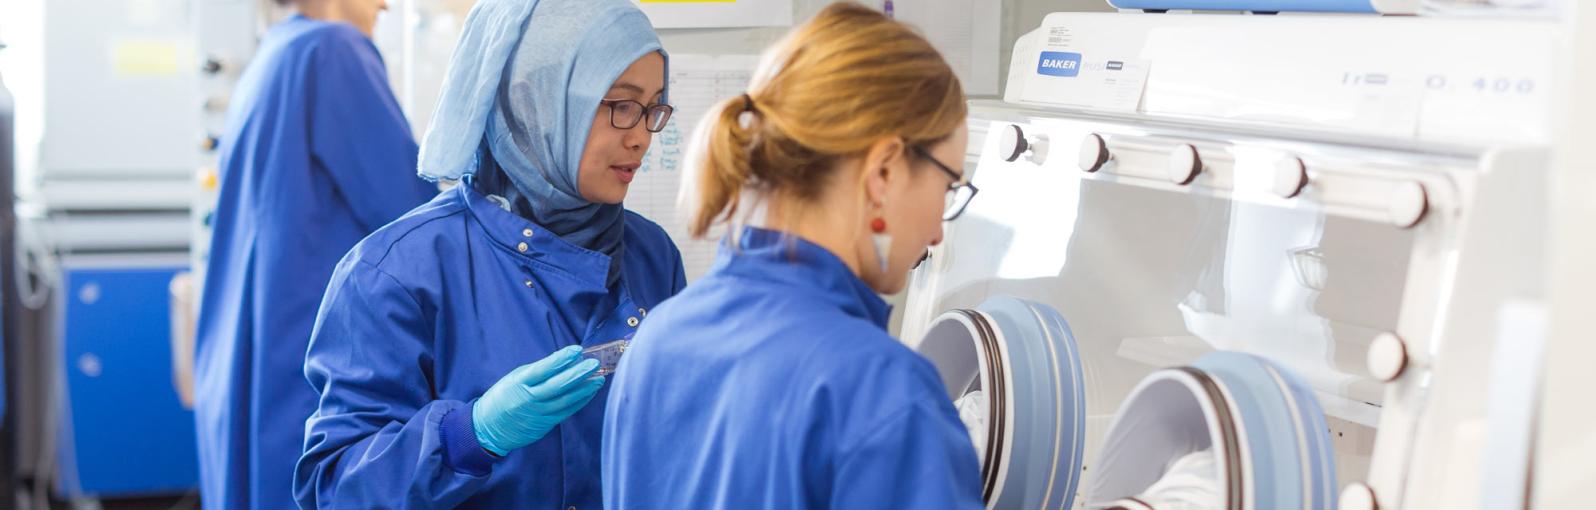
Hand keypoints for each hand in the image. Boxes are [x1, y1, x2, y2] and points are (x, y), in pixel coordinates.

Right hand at [472, 345, 603, 455]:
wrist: (490, 427)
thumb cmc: (504, 397)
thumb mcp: (515, 378)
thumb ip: (538, 372)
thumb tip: (564, 362)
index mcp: (519, 383)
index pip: (543, 369)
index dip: (561, 359)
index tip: (577, 350)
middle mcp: (530, 399)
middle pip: (558, 385)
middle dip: (578, 373)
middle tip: (594, 363)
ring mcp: (539, 413)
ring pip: (566, 400)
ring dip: (585, 389)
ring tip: (599, 378)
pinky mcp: (545, 424)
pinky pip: (566, 411)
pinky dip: (580, 401)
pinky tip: (590, 392)